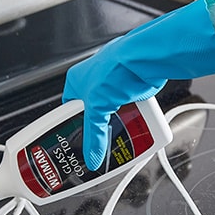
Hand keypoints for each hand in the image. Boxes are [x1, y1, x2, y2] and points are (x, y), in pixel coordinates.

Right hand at [62, 0, 214, 169]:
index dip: (73, 126)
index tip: (77, 141)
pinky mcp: (131, 89)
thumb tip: (92, 156)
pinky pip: (129, 110)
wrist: (145, 59)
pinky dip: (132, 118)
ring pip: (113, 113)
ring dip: (117, 124)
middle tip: (100, 142)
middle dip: (99, 127)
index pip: (69, 110)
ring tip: (119, 136)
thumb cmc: (116, 68)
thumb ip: (94, 135)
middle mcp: (94, 81)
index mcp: (77, 81)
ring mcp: (114, 85)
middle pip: (93, 113)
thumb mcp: (97, 108)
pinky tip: (133, 125)